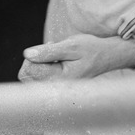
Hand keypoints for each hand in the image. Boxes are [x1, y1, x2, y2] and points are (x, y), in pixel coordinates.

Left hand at [18, 34, 134, 81]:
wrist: (108, 56)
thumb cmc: (92, 50)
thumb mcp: (72, 46)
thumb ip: (49, 52)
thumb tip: (27, 54)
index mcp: (59, 80)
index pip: (29, 70)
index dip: (35, 55)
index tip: (50, 47)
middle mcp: (56, 88)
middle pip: (26, 75)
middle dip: (34, 59)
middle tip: (52, 50)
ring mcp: (56, 89)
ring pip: (30, 77)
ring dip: (39, 62)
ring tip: (56, 55)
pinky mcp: (56, 86)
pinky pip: (38, 78)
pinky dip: (43, 66)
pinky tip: (57, 60)